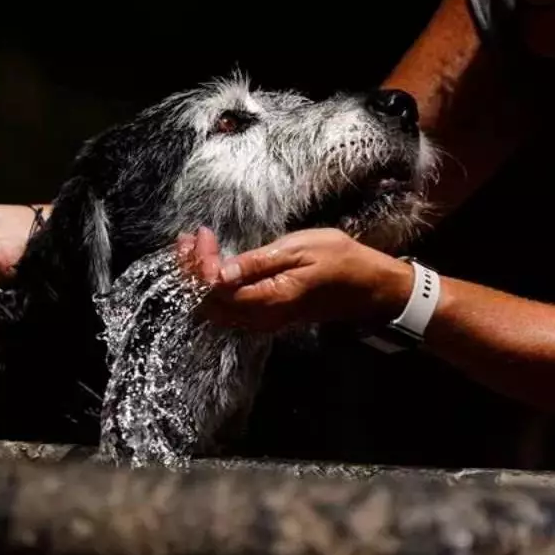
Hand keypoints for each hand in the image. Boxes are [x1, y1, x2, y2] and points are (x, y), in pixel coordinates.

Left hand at [176, 226, 413, 331]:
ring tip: (194, 247)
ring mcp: (263, 320)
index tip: (201, 234)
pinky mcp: (265, 316)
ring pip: (216, 308)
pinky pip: (228, 308)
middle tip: (187, 239)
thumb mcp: (299, 250)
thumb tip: (220, 272)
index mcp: (269, 299)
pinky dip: (214, 286)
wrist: (367, 285)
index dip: (199, 264)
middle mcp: (261, 318)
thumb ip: (257, 263)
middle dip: (191, 271)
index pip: (216, 289)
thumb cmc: (339, 260)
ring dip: (199, 279)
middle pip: (208, 303)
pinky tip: (214, 265)